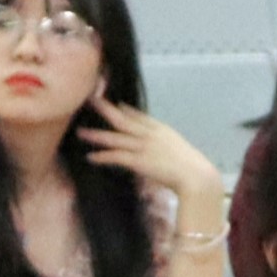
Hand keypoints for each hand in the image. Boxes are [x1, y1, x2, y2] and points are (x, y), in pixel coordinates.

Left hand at [80, 96, 226, 206]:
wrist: (195, 175)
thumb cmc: (189, 167)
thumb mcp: (176, 148)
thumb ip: (164, 144)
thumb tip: (156, 149)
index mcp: (160, 129)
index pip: (138, 115)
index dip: (124, 109)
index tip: (113, 103)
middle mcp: (150, 134)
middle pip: (123, 119)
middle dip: (106, 109)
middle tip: (90, 101)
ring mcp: (143, 147)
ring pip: (115, 137)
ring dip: (96, 135)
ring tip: (80, 132)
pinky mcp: (139, 161)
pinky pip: (115, 157)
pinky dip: (102, 156)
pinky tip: (90, 157)